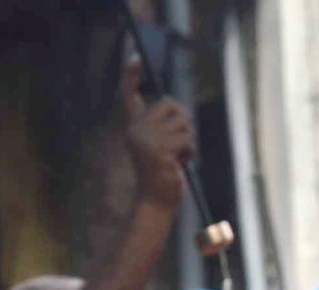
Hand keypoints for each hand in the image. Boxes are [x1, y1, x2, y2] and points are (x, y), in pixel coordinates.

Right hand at [122, 59, 198, 209]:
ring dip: (188, 140)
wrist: (155, 203)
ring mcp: (148, 140)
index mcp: (133, 127)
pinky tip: (180, 164)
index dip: (131, 76)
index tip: (136, 58)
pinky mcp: (161, 150)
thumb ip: (162, 126)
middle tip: (175, 146)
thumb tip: (171, 102)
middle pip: (172, 105)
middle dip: (183, 123)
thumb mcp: (158, 145)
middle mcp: (137, 130)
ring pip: (184, 122)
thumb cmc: (160, 175)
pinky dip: (190, 152)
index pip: (128, 95)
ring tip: (177, 157)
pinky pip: (188, 139)